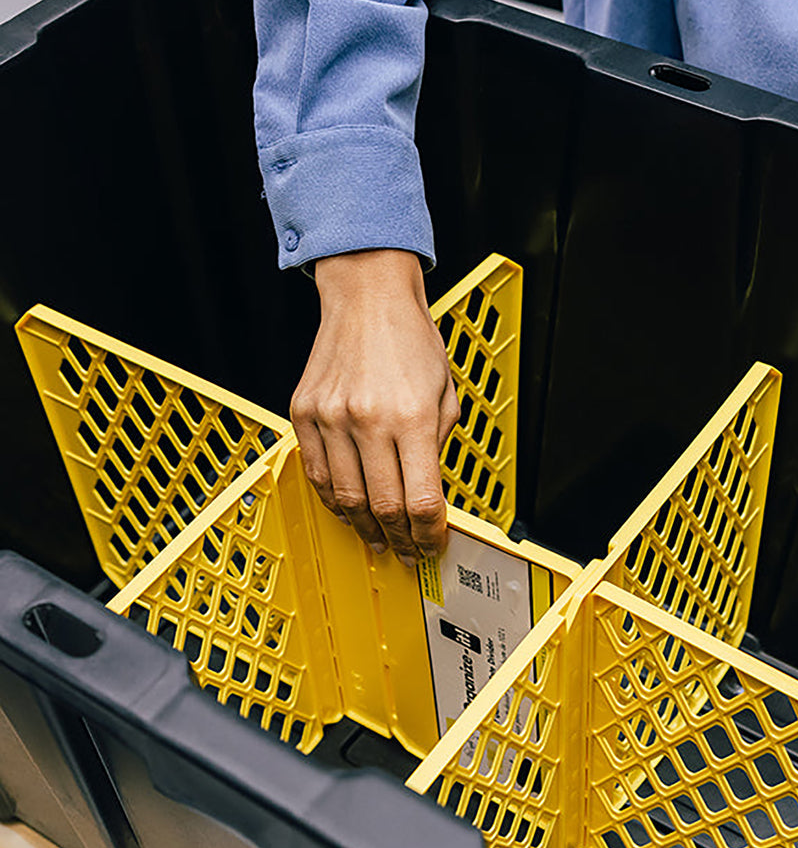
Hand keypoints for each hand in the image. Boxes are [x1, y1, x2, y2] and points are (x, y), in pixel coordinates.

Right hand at [291, 249, 459, 563]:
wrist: (367, 297)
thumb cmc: (411, 341)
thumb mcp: (444, 395)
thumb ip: (437, 447)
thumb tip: (428, 495)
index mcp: (411, 417)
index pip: (422, 500)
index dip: (429, 534)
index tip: (433, 544)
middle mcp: (368, 420)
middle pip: (384, 507)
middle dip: (401, 539)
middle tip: (409, 551)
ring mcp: (330, 418)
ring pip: (346, 499)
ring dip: (366, 528)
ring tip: (380, 539)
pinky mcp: (304, 413)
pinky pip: (316, 475)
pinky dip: (334, 501)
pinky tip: (349, 510)